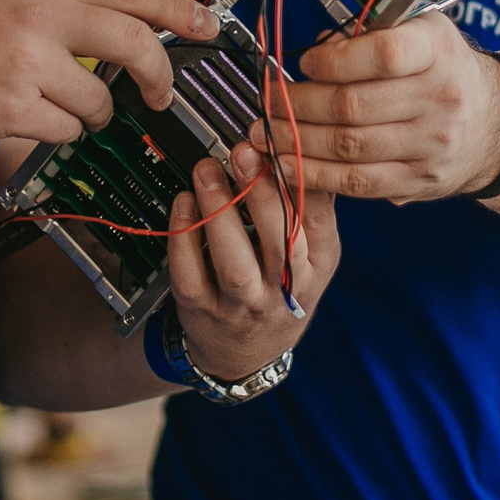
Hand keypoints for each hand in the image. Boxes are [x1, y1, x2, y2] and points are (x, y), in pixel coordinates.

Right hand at [0, 0, 216, 143]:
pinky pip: (64, 129)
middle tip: (160, 92)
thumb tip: (122, 17)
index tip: (206, 24)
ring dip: (92, 111)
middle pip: (132, 44)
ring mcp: (25, 63)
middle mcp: (38, 14)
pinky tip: (26, 114)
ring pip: (98, 100)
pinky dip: (58, 129)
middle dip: (157, 74)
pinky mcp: (10, 108)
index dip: (176, 8)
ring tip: (57, 102)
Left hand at [164, 145, 338, 380]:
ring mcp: (242, 305)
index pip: (315, 219)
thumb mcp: (312, 256)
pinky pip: (190, 275)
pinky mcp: (202, 311)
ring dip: (219, 212)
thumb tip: (299, 146)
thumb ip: (309, 206)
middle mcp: (284, 289)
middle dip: (261, 193)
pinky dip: (183, 237)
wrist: (244, 354)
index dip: (296, 179)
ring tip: (207, 171)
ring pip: (233, 262)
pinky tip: (183, 204)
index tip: (277, 144)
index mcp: (316, 265)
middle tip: (242, 153)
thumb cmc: (279, 292)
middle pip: (280, 242)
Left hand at [261, 12, 499, 201]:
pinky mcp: (418, 179)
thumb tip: (319, 49)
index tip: (305, 61)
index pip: (383, 55)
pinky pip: (357, 182)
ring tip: (267, 130)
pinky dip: (315, 174)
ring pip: (349, 146)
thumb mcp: (422, 33)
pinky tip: (288, 163)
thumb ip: (372, 35)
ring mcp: (430, 145)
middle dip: (298, 104)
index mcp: (438, 52)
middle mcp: (440, 99)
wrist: (496, 123)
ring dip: (297, 140)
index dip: (334, 59)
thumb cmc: (446, 70)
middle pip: (353, 106)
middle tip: (268, 100)